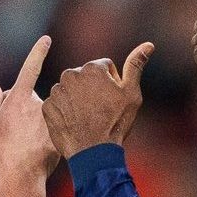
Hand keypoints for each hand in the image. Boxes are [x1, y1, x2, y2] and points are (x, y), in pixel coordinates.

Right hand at [0, 35, 56, 183]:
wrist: (19, 176)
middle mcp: (37, 104)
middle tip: (13, 132)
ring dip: (35, 124)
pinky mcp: (60, 133)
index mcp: (18, 98)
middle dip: (23, 109)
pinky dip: (45, 137)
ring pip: (43, 115)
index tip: (46, 39)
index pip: (30, 68)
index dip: (38, 52)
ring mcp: (50, 118)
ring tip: (24, 145)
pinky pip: (53, 130)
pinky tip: (37, 151)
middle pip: (31, 99)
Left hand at [43, 42, 152, 156]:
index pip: (103, 67)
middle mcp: (70, 74)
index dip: (112, 83)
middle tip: (100, 110)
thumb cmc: (116, 123)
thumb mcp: (131, 94)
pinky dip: (66, 111)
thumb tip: (149, 44)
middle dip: (92, 89)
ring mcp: (57, 91)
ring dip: (78, 99)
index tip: (113, 100)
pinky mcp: (48, 107)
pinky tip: (76, 123)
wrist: (93, 152)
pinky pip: (59, 104)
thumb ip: (136, 65)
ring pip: (71, 90)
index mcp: (92, 68)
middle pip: (85, 76)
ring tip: (88, 118)